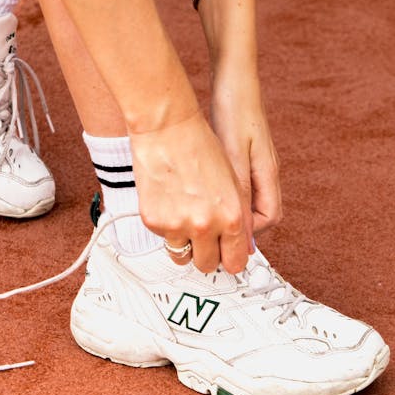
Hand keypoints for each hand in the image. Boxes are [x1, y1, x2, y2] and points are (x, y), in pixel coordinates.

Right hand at [130, 110, 251, 273]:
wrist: (167, 129)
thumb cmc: (200, 147)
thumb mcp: (233, 184)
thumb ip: (238, 218)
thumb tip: (241, 246)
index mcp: (230, 217)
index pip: (234, 262)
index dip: (230, 259)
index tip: (226, 257)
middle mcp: (205, 226)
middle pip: (207, 265)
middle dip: (207, 255)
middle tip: (204, 240)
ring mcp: (177, 226)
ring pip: (182, 256)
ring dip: (185, 243)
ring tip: (185, 218)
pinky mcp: (154, 221)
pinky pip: (163, 238)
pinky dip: (166, 226)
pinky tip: (169, 201)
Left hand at [210, 68, 282, 235]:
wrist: (233, 77)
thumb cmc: (235, 110)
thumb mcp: (234, 156)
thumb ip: (240, 193)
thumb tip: (240, 230)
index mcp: (268, 173)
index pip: (270, 218)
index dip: (250, 232)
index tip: (226, 236)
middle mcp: (266, 170)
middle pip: (259, 212)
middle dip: (238, 225)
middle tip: (211, 229)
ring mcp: (255, 162)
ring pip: (246, 199)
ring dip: (228, 210)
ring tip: (205, 212)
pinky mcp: (243, 153)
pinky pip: (237, 184)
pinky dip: (222, 193)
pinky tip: (203, 189)